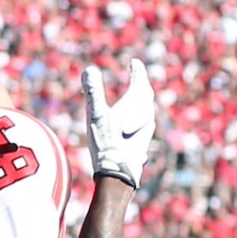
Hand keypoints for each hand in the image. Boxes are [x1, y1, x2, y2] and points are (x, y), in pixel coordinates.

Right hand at [84, 60, 157, 190]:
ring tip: (137, 94)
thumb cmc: (106, 143)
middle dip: (140, 82)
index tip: (134, 62)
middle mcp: (145, 116)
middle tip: (136, 74)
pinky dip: (140, 113)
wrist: (117, 174)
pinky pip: (145, 121)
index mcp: (135, 105)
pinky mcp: (143, 142)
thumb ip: (92, 91)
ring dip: (142, 98)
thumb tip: (89, 70)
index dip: (137, 70)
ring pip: (147, 108)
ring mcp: (146, 130)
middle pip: (146, 94)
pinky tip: (137, 121)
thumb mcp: (95, 115)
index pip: (139, 81)